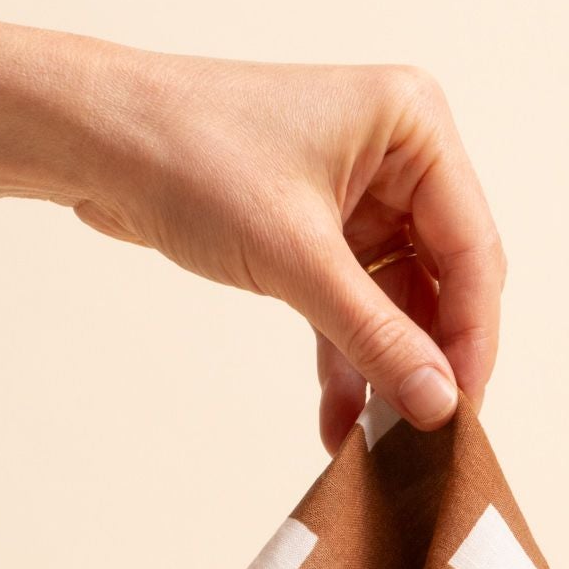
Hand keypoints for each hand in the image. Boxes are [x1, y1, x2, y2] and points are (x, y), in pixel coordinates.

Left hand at [52, 46, 505, 453]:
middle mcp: (397, 155)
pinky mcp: (319, 230)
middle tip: (427, 435)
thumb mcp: (296, 257)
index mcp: (414, 126)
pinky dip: (346, 358)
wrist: (95, 140)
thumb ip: (376, 336)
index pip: (473, 249)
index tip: (461, 412)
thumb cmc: (189, 156)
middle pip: (444, 279)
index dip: (472, 338)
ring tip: (381, 442)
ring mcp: (359, 193)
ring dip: (384, 368)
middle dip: (429, 358)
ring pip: (397, 302)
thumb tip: (438, 404)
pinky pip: (352, 306)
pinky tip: (341, 420)